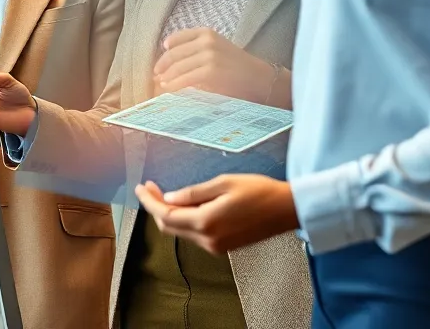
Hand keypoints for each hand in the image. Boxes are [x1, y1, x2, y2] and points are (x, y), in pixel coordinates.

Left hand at [133, 175, 298, 254]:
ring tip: (165, 193)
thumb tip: (170, 198)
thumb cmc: (260, 192)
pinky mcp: (223, 246)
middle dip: (155, 207)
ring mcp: (216, 246)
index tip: (141, 188)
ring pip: (181, 231)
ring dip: (170, 213)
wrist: (287, 209)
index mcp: (206, 222)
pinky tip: (185, 205)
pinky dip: (184, 220)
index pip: (165, 215)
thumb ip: (193, 193)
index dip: (150, 201)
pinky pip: (195, 234)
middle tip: (151, 188)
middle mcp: (208, 239)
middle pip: (169, 227)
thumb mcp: (223, 183)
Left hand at [153, 27, 277, 103]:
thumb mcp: (217, 48)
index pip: (176, 39)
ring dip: (165, 77)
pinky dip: (173, 85)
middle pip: (173, 54)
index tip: (159, 62)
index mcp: (206, 33)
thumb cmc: (236, 66)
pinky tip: (168, 89)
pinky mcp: (210, 72)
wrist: (258, 78)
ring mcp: (208, 56)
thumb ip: (196, 49)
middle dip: (161, 66)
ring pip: (177, 67)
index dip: (164, 52)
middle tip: (156, 75)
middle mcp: (206, 41)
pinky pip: (184, 79)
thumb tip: (169, 62)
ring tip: (161, 84)